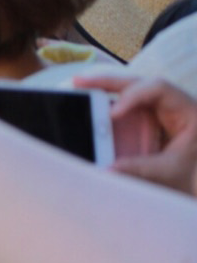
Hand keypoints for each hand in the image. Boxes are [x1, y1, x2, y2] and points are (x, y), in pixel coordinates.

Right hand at [79, 75, 196, 192]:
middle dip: (108, 81)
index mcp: (187, 110)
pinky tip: (87, 96)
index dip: (133, 97)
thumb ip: (141, 169)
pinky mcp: (144, 117)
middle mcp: (171, 103)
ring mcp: (157, 108)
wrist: (192, 180)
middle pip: (139, 83)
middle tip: (79, 83)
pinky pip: (124, 102)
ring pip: (129, 89)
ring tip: (78, 85)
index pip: (159, 89)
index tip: (112, 115)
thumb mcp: (169, 171)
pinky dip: (105, 98)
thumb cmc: (189, 174)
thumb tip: (106, 170)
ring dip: (103, 85)